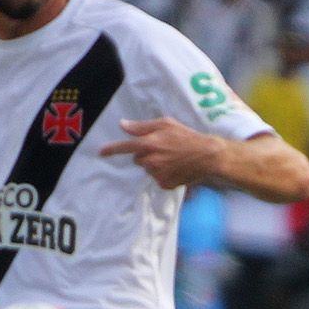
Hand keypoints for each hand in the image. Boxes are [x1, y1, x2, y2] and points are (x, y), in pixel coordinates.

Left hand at [98, 118, 225, 188]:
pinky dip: (164, 174)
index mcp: (149, 143)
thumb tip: (123, 125)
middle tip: (163, 149)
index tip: (100, 152)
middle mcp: (150, 160)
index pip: (125, 147)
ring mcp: (157, 174)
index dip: (111, 149)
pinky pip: (158, 179)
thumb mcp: (166, 124)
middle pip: (138, 159)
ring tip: (172, 158)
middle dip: (146, 155)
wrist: (208, 156)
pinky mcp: (164, 184)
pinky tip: (176, 168)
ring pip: (148, 169)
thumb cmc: (187, 136)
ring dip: (156, 164)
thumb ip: (142, 126)